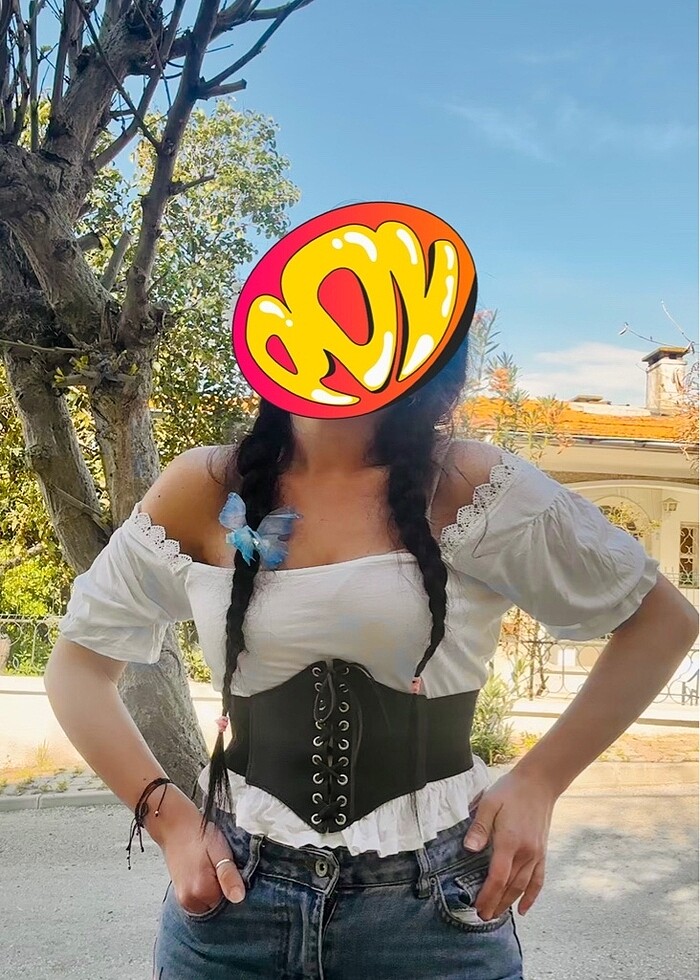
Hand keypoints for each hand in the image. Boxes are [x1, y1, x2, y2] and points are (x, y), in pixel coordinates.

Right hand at [152, 794, 245, 912]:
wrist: (174, 826)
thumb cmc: (199, 835)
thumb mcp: (219, 850)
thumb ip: (228, 876)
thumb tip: (239, 898)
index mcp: (202, 891)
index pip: (230, 903)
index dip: (235, 887)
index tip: (234, 870)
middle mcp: (190, 901)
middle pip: (219, 906)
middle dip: (225, 891)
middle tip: (222, 867)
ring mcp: (183, 901)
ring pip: (209, 904)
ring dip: (215, 892)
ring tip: (213, 869)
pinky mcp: (180, 896)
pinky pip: (200, 902)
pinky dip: (206, 891)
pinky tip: (206, 874)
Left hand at [463, 768, 556, 919]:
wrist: (539, 783)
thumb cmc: (510, 790)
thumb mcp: (489, 803)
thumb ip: (479, 828)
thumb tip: (469, 849)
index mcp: (509, 841)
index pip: (497, 877)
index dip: (487, 895)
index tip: (477, 907)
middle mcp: (525, 852)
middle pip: (510, 886)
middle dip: (496, 904)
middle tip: (483, 917)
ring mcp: (536, 854)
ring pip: (523, 886)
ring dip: (509, 903)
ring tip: (497, 915)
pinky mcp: (542, 852)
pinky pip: (539, 879)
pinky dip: (532, 896)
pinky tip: (523, 909)